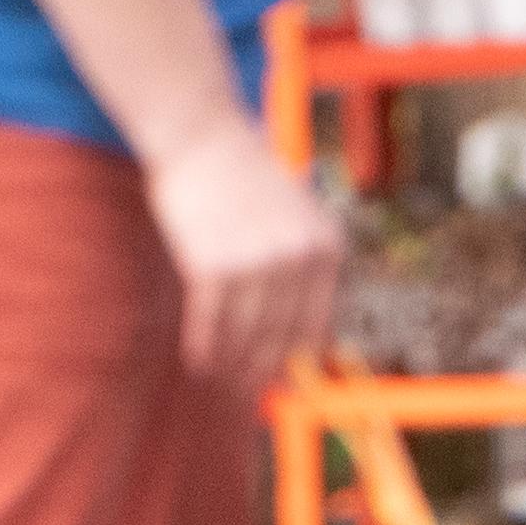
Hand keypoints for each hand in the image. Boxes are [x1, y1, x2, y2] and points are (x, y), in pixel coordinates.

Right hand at [141, 114, 343, 395]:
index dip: (296, 360)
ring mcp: (256, 265)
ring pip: (245, 337)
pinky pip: (211, 324)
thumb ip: (304, 263)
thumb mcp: (296, 212)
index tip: (283, 382)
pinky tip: (199, 361)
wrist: (201, 132)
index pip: (316, 326)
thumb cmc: (244, 173)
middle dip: (262, 370)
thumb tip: (304, 336)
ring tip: (222, 377)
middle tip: (248, 392)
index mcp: (326, 247)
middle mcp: (297, 259)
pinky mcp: (214, 267)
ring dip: (232, 365)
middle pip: (280, 338)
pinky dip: (204, 347)